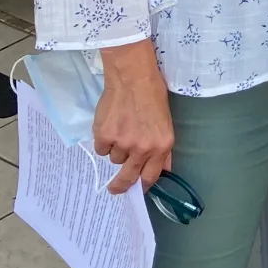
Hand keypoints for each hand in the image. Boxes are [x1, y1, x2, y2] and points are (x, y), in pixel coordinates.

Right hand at [93, 40, 173, 196]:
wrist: (132, 77)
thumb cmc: (152, 96)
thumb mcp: (166, 123)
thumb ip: (163, 149)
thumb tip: (163, 169)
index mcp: (161, 146)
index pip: (151, 176)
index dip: (142, 185)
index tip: (137, 190)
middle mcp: (143, 149)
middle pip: (128, 177)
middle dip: (121, 186)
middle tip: (114, 190)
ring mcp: (122, 143)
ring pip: (114, 159)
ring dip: (115, 149)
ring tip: (120, 128)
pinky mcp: (104, 136)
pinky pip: (101, 148)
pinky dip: (103, 140)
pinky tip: (110, 125)